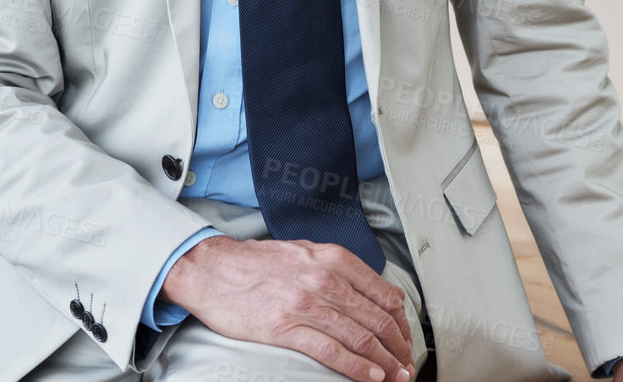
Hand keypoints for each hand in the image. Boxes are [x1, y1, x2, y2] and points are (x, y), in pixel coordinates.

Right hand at [162, 235, 414, 381]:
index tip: (406, 339)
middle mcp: (325, 278)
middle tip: (408, 365)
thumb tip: (370, 291)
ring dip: (385, 362)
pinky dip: (357, 367)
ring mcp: (307, 303)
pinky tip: (371, 377)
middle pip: (378, 319)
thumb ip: (338, 269)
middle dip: (399, 347)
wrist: (213, 269)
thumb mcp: (306, 252)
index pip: (384, 294)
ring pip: (360, 337)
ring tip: (397, 376)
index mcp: (334, 258)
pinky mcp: (286, 327)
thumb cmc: (258, 262)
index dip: (402, 323)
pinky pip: (332, 351)